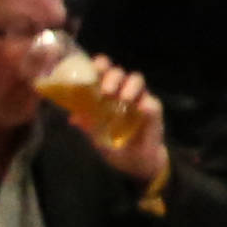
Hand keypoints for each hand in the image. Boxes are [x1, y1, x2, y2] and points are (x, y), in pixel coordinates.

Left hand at [64, 51, 167, 187]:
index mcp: (107, 92)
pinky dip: (146, 104)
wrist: (135, 162)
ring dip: (130, 86)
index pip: (104, 70)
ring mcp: (139, 98)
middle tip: (106, 92)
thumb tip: (72, 118)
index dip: (100, 65)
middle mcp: (123, 90)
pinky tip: (140, 109)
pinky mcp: (154, 110)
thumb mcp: (95, 136)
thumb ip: (86, 124)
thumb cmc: (114, 144)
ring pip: (137, 79)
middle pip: (119, 72)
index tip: (94, 68)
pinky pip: (151, 102)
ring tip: (124, 99)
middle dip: (112, 77)